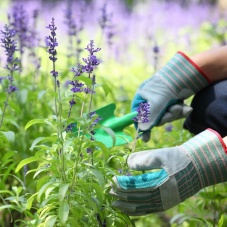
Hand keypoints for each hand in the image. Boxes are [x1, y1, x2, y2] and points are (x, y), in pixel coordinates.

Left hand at [110, 129, 226, 215]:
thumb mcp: (161, 155)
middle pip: (136, 198)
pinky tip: (129, 208)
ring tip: (114, 203)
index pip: (136, 187)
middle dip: (121, 195)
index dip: (123, 184)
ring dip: (126, 205)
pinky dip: (137, 210)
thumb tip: (127, 163)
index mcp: (161, 185)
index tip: (113, 180)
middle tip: (109, 191)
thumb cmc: (179, 159)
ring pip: (141, 208)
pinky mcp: (166, 204)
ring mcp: (164, 203)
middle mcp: (162, 198)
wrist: (198, 167)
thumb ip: (143, 159)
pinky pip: (148, 210)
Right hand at [132, 52, 208, 141]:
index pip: (138, 116)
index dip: (141, 127)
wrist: (186, 73)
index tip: (146, 138)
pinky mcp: (172, 102)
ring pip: (166, 116)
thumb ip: (149, 117)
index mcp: (141, 98)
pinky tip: (187, 109)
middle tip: (172, 111)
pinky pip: (174, 112)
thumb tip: (141, 130)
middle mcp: (150, 100)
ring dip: (174, 114)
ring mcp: (161, 101)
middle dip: (165, 117)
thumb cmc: (166, 86)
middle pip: (154, 118)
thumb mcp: (156, 102)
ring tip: (180, 106)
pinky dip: (181, 111)